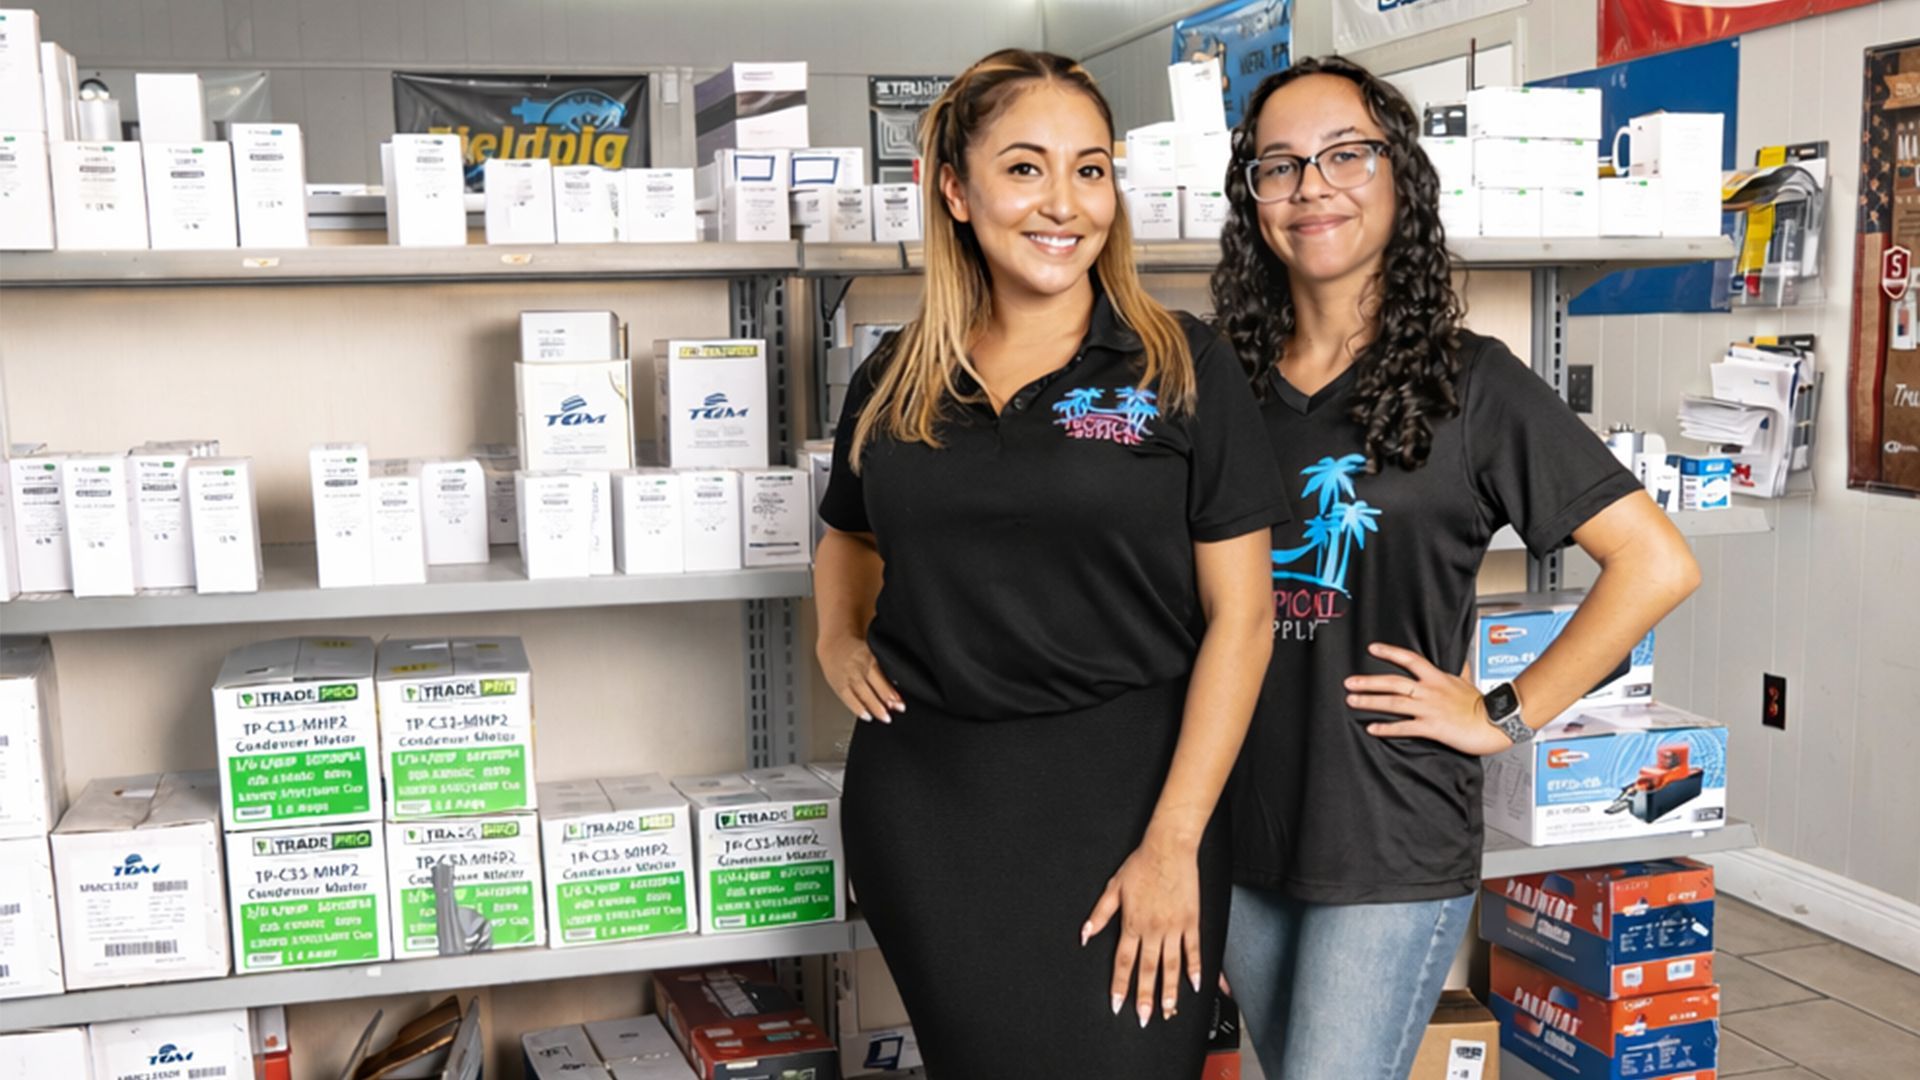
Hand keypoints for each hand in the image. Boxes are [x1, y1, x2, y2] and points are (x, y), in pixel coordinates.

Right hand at [817, 635, 903, 721]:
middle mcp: (857, 669)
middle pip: (871, 689)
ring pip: (860, 695)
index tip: (900, 703)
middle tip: (893, 714)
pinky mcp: (838, 685)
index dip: (890, 693)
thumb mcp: (873, 654)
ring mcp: (847, 678)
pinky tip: (866, 716)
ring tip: (883, 717)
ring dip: (873, 708)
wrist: (834, 642)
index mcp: (869, 659)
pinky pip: (848, 699)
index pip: (881, 679)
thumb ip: (883, 671)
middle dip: (882, 703)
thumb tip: (895, 691)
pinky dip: (857, 709)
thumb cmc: (857, 650)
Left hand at [1080, 836, 1201, 1026]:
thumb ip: (1100, 914)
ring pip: (1171, 964)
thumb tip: (1085, 934)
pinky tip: (1195, 984)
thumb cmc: (1141, 865)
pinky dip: (1195, 968)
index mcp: (1132, 922)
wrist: (1168, 848)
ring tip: (1168, 1010)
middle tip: (1145, 1018)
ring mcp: (1174, 926)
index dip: (1119, 984)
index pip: (1123, 961)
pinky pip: (1194, 949)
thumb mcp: (1113, 888)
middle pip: (1148, 969)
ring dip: (1169, 990)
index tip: (1117, 1004)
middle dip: (1145, 996)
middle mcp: (1153, 928)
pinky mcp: (1191, 920)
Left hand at [1349, 642, 1515, 755]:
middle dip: (1369, 681)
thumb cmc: (1482, 704)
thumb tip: (1458, 663)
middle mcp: (1429, 691)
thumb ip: (1457, 671)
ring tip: (1352, 701)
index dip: (1390, 652)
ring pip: (1394, 702)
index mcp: (1437, 677)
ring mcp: (1429, 709)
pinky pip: (1404, 727)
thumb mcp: (1467, 681)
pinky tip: (1372, 728)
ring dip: (1370, 701)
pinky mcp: (1432, 727)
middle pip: (1394, 682)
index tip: (1372, 649)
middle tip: (1349, 682)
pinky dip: (1386, 728)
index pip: (1410, 659)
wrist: (1496, 722)